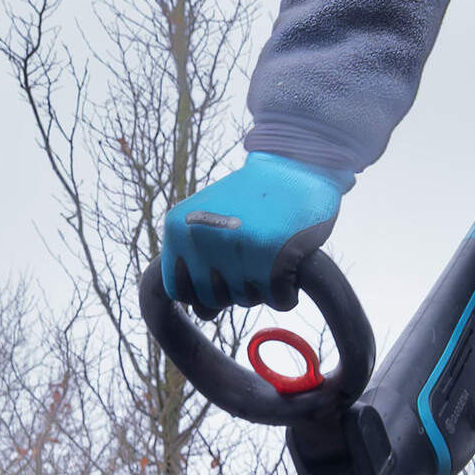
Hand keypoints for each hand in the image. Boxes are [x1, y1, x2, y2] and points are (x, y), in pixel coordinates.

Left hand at [160, 154, 344, 317]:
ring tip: (271, 253)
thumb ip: (197, 260)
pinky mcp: (276, 257)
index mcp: (179, 228)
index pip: (178, 290)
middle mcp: (203, 240)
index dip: (202, 290)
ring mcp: (238, 250)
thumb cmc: (253, 197)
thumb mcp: (208, 218)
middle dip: (235, 288)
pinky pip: (280, 300)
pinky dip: (288, 291)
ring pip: (248, 300)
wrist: (295, 160)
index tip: (223, 272)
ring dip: (263, 287)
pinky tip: (290, 264)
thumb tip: (204, 314)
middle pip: (215, 299)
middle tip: (253, 259)